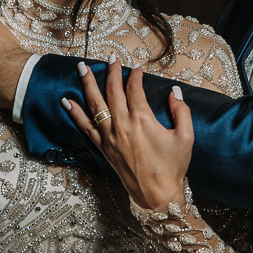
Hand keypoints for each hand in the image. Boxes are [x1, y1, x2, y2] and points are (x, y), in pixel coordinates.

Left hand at [64, 59, 192, 209]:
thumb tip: (174, 92)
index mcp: (143, 120)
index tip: (137, 68)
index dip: (135, 76)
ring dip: (87, 84)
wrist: (156, 195)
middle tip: (110, 58)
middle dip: (111, 72)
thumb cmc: (172, 167)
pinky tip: (66, 101)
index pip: (135, 89)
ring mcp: (110, 137)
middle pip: (113, 91)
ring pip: (95, 104)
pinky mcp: (103, 148)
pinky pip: (85, 127)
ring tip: (81, 68)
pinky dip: (75, 113)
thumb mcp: (185, 137)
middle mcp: (122, 125)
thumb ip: (181, 111)